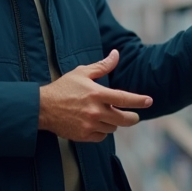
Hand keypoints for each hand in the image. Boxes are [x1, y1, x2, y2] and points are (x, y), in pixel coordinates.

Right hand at [39, 49, 153, 141]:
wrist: (42, 108)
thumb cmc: (63, 88)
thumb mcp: (82, 73)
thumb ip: (102, 66)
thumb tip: (116, 54)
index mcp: (97, 94)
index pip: (124, 98)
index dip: (139, 100)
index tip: (149, 101)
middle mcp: (95, 111)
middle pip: (124, 119)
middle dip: (132, 118)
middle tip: (133, 116)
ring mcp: (89, 125)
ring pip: (113, 128)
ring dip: (113, 123)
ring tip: (106, 116)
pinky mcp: (83, 136)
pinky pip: (102, 136)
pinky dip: (102, 131)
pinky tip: (96, 124)